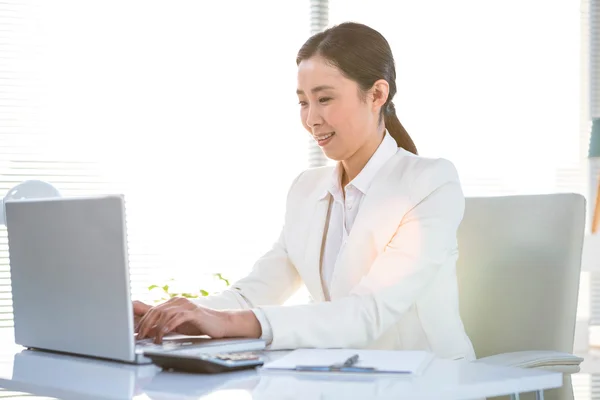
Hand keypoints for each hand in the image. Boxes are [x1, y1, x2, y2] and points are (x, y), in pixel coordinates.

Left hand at [135, 297, 261, 343]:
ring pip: (164, 314)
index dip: (142, 320)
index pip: (152, 309)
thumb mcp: (178, 325)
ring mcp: (186, 305)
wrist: (220, 324)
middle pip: (155, 311)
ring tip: (153, 339)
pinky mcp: (193, 312)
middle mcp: (178, 301)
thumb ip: (165, 325)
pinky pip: (177, 318)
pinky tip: (163, 334)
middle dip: (145, 325)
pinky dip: (168, 326)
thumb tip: (148, 332)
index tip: (135, 332)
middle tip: (139, 337)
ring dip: (155, 328)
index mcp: (173, 302)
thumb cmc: (199, 325)